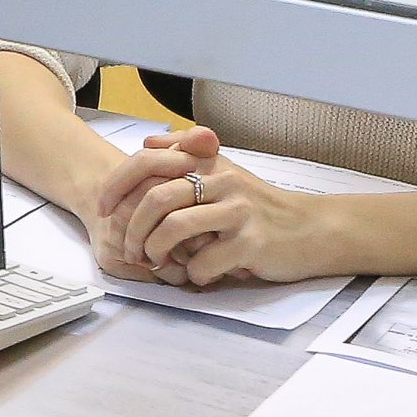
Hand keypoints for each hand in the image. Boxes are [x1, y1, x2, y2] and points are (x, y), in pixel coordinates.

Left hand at [85, 128, 361, 289]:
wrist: (313, 230)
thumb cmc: (262, 207)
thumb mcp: (226, 172)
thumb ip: (188, 155)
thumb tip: (148, 140)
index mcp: (211, 163)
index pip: (148, 163)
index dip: (116, 186)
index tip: (103, 209)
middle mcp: (223, 182)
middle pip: (155, 199)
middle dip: (133, 230)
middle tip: (131, 250)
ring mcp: (238, 213)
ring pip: (174, 229)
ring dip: (156, 252)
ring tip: (158, 263)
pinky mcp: (251, 243)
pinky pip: (203, 263)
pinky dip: (193, 275)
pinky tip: (200, 275)